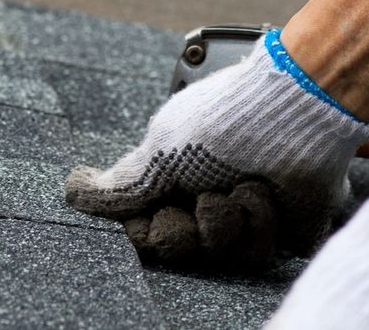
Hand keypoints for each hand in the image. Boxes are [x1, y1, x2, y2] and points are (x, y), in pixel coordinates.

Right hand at [65, 32, 368, 271]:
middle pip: (180, 250)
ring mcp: (248, 216)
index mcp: (177, 179)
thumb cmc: (226, 120)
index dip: (149, 230)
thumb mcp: (161, 149)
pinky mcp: (286, 229)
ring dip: (228, 220)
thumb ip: (121, 183)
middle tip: (201, 200)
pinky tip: (265, 192)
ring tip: (242, 185)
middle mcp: (209, 198)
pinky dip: (261, 222)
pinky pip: (262, 255)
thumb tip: (74, 192)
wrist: (294, 110)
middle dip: (188, 230)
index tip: (158, 210)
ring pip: (221, 257)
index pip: (147, 231)